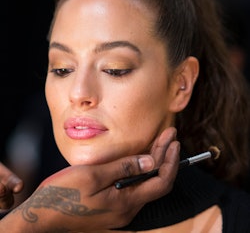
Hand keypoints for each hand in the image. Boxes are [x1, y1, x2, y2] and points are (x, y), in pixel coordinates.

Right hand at [0, 127, 179, 232]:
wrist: (41, 217)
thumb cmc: (64, 194)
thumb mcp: (93, 176)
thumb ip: (124, 169)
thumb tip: (150, 161)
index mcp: (126, 202)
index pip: (161, 181)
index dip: (170, 160)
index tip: (172, 140)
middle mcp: (127, 208)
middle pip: (155, 181)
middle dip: (165, 156)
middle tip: (169, 135)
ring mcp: (119, 208)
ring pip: (146, 184)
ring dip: (154, 162)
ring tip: (160, 143)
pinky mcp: (111, 205)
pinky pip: (135, 187)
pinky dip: (142, 170)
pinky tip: (140, 158)